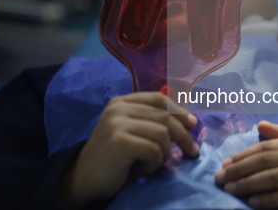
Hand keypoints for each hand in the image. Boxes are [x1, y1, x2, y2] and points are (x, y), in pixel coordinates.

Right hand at [61, 92, 198, 207]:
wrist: (84, 177)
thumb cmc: (112, 155)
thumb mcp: (130, 130)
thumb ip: (150, 120)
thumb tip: (189, 119)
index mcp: (121, 101)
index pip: (158, 99)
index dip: (179, 110)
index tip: (193, 124)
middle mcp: (118, 108)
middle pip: (164, 116)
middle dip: (183, 136)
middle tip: (192, 152)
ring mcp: (117, 124)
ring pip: (162, 133)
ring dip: (165, 153)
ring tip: (156, 163)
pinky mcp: (120, 142)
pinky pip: (154, 149)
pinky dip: (156, 163)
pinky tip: (146, 169)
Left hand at [215, 121, 277, 209]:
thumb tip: (260, 125)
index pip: (267, 147)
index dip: (244, 154)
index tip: (225, 163)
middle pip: (267, 161)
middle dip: (240, 169)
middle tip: (220, 178)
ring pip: (275, 178)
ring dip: (249, 184)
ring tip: (231, 189)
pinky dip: (270, 200)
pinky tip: (253, 201)